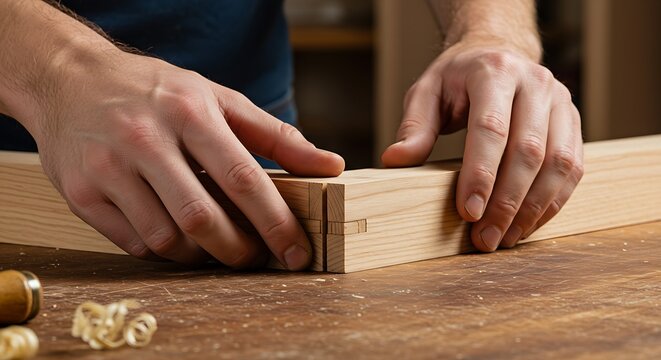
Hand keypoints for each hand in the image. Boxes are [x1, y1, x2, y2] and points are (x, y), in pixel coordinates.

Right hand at [34, 51, 343, 268]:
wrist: (70, 78)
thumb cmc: (155, 90)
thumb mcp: (218, 98)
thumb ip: (275, 135)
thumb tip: (331, 165)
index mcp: (189, 112)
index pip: (243, 179)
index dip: (276, 223)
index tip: (298, 252)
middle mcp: (145, 139)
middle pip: (203, 218)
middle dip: (239, 251)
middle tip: (255, 258)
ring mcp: (108, 168)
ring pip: (167, 239)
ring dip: (202, 255)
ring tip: (217, 245)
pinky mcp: (81, 193)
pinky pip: (135, 243)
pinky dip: (166, 251)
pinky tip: (178, 237)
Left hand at [381, 40, 582, 250]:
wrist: (498, 53)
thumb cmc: (458, 78)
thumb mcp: (427, 92)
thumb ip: (414, 127)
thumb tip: (394, 161)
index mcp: (494, 71)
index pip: (491, 128)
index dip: (480, 174)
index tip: (467, 213)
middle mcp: (535, 83)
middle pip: (529, 151)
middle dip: (506, 202)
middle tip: (485, 238)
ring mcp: (560, 101)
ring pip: (558, 163)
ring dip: (532, 209)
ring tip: (505, 239)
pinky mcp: (573, 122)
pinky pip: (573, 168)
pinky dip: (552, 202)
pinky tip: (528, 224)